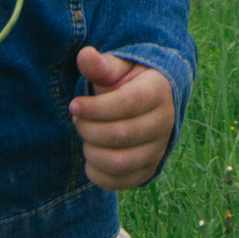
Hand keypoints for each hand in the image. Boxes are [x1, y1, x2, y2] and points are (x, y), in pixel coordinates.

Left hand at [70, 47, 173, 189]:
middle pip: (121, 134)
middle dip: (89, 129)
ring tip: (86, 138)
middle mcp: (164, 122)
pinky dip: (99, 174)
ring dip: (93, 151)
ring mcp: (158, 150)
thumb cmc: (128, 83)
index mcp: (158, 91)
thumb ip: (101, 65)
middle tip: (78, 121)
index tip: (74, 105)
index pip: (127, 103)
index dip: (95, 107)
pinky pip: (121, 182)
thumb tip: (85, 56)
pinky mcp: (148, 170)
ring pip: (120, 162)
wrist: (150, 105)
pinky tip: (91, 157)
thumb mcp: (117, 69)